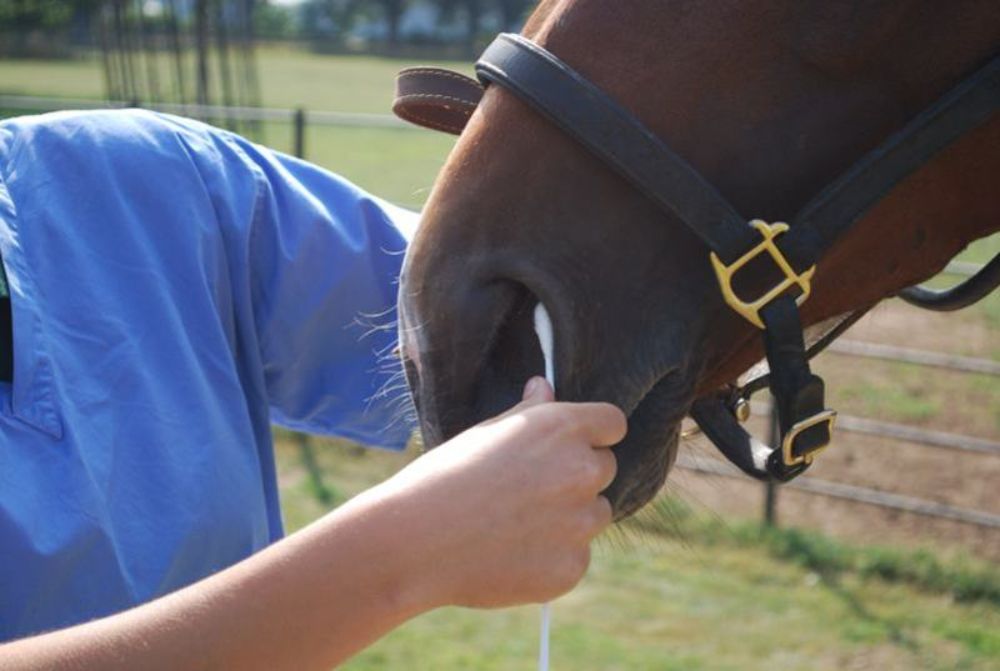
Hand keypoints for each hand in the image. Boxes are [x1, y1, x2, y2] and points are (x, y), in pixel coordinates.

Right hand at [365, 377, 625, 608]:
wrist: (417, 541)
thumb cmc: (444, 477)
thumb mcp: (485, 433)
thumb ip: (528, 412)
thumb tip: (545, 388)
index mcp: (562, 428)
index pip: (612, 423)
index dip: (594, 434)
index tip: (575, 445)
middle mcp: (581, 470)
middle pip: (605, 468)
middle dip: (577, 476)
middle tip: (530, 489)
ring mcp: (580, 522)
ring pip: (594, 514)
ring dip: (570, 518)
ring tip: (516, 524)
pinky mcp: (572, 566)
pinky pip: (575, 557)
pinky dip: (553, 557)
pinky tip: (511, 555)